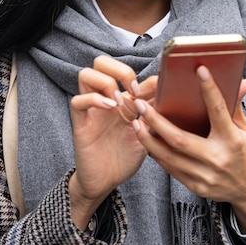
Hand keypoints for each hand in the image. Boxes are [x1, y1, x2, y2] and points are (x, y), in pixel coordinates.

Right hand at [69, 55, 156, 228]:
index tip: (160, 89)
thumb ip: (153, 114)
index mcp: (121, 99)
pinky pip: (77, 101)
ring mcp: (91, 110)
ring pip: (85, 74)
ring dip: (105, 81)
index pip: (125, 71)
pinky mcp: (80, 124)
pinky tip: (110, 108)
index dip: (144, 75)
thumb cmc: (125, 157)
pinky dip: (94, 99)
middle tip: (133, 89)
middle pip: (101, 62)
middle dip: (119, 69)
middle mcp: (105, 99)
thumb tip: (167, 95)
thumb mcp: (146, 133)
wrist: (106, 182)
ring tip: (119, 98)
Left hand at [132, 65, 245, 232]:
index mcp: (232, 140)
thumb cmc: (245, 153)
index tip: (199, 71)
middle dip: (156, 121)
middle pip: (179, 139)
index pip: (218, 111)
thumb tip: (243, 81)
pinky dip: (156, 152)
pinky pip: (170, 168)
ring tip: (136, 121)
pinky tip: (146, 139)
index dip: (210, 90)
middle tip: (141, 104)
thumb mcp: (245, 130)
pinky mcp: (195, 186)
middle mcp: (217, 158)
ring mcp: (205, 175)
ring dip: (148, 138)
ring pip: (168, 156)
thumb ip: (235, 107)